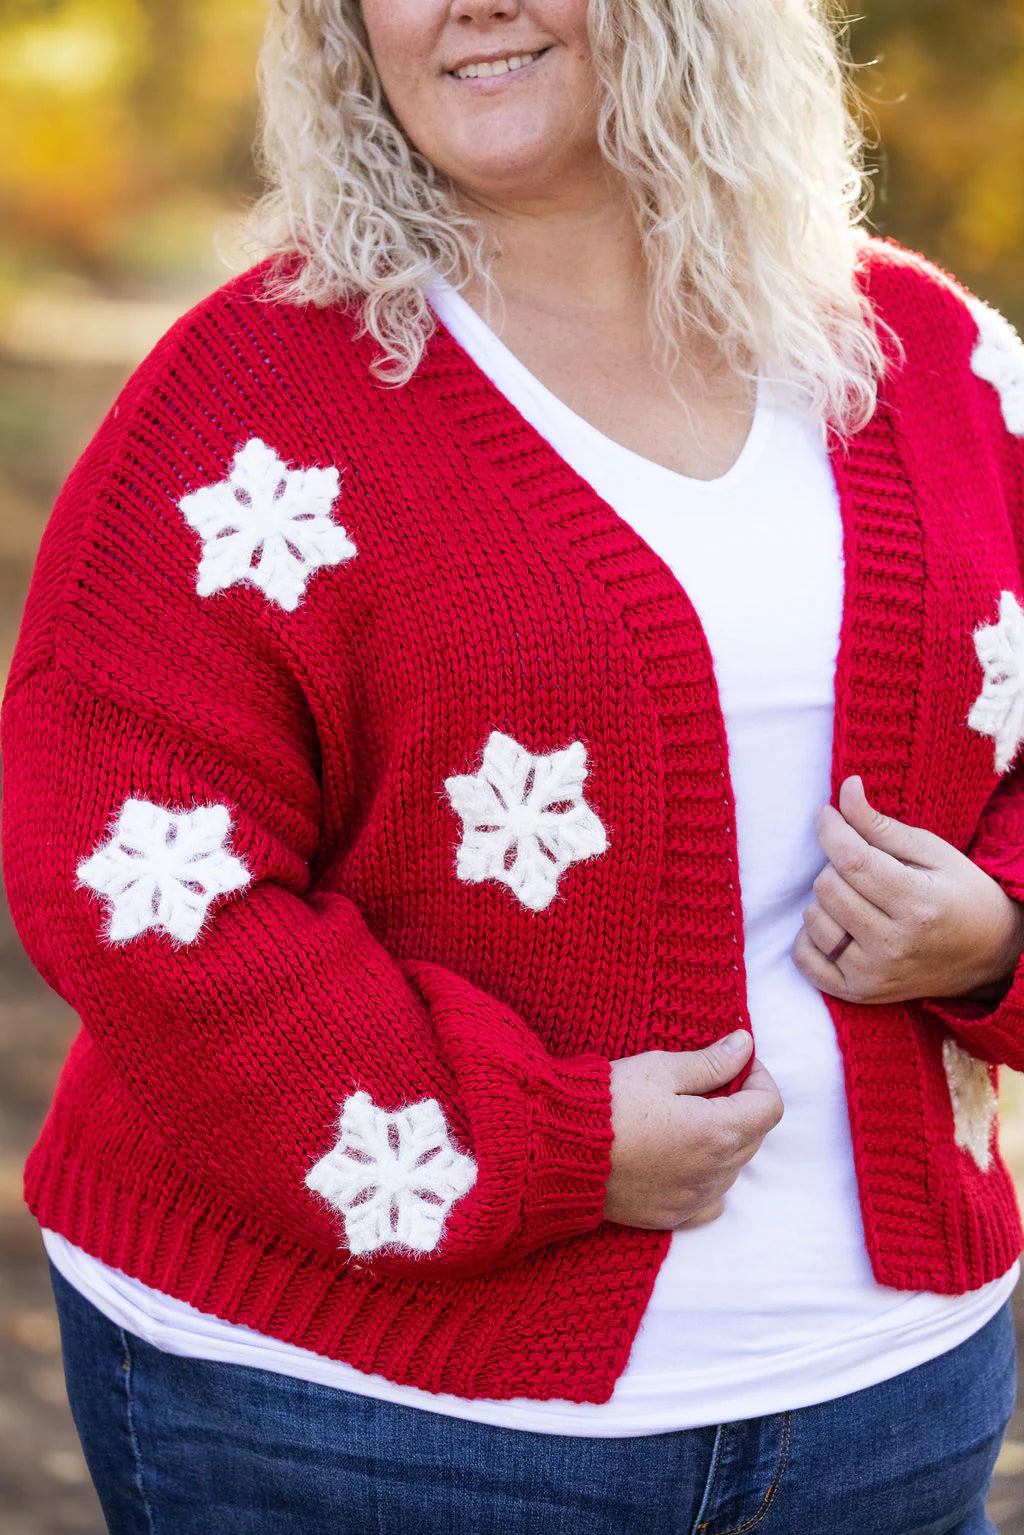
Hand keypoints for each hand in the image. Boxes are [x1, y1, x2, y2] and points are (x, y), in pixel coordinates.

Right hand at [603, 1032, 783, 1230]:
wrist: (556, 1151)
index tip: (737, 1062)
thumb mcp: (659, 1070)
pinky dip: (708, 1177)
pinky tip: (682, 1157)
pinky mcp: (671, 1217)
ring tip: (687, 1116)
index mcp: (717, 1132)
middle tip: (709, 1082)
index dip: (760, 1078)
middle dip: (742, 1105)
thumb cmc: (606, 1103)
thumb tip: (744, 1046)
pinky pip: (710, 1200)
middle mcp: (714, 1173)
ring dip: (725, 1140)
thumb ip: (709, 1062)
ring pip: (733, 1168)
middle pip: (754, 1137)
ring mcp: (693, 1200)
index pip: (769, 1106)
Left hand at [791, 775, 1023, 1005]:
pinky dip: (811, 936)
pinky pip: (805, 959)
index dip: (830, 829)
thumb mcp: (932, 852)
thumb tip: (845, 790)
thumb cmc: (962, 895)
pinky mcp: (859, 993)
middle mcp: (893, 944)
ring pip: (813, 917)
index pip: (851, 859)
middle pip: (827, 886)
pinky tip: (837, 925)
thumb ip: (881, 825)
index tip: (826, 814)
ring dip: (826, 899)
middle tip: (861, 866)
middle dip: (836, 865)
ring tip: (858, 898)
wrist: (990, 957)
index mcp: (917, 903)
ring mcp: (873, 974)